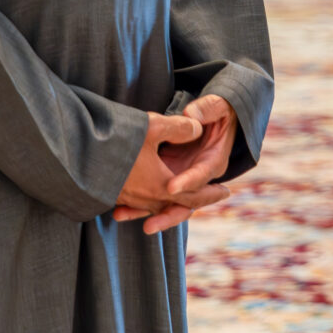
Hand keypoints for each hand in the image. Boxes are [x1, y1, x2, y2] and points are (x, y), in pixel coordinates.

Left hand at [112, 97, 238, 233]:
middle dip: (166, 215)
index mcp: (213, 161)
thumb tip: (193, 117)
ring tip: (121, 214)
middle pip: (185, 203)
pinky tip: (116, 209)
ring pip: (166, 205)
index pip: (201, 176)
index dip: (187, 182)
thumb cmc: (215, 113)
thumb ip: (207, 109)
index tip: (171, 188)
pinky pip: (153, 200)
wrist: (214, 120)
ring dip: (144, 213)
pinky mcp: (167, 181)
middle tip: (149, 225)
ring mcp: (181, 182)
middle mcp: (197, 178)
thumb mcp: (216, 107)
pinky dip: (136, 206)